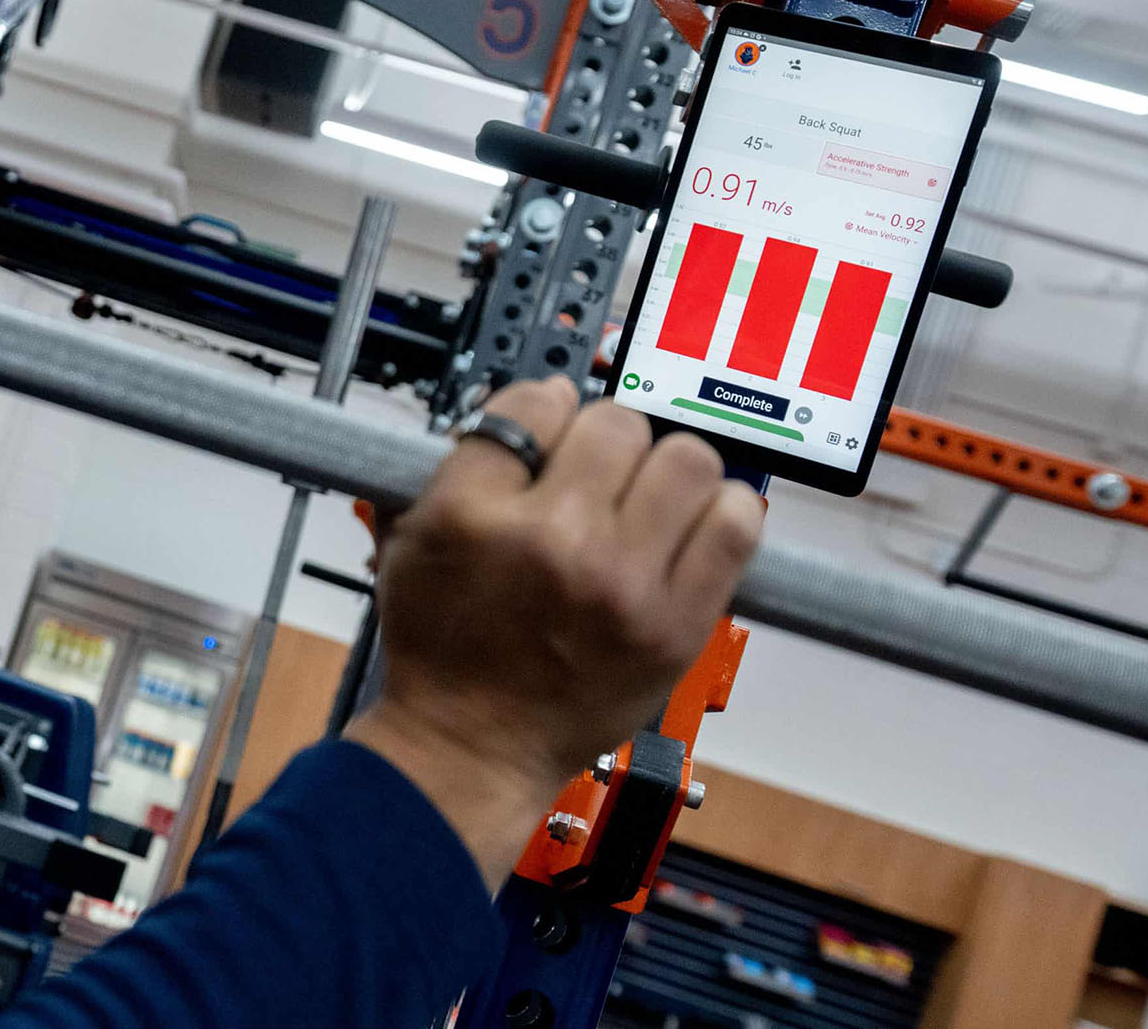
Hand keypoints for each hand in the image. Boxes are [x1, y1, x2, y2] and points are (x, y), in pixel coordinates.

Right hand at [345, 377, 763, 885]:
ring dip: (668, 471)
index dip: (545, 411)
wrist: (471, 747)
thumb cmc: (442, 650)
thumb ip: (468, 465)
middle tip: (598, 477)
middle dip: (605, 442)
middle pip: (616, 423)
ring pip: (687, 459)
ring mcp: (620, 584)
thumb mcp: (413, 540)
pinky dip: (720, 513)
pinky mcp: (675, 626)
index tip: (549, 437)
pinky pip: (734, 526)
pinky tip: (689, 528)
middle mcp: (550, 540)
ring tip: (648, 502)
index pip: (533, 403)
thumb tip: (547, 401)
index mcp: (472, 514)